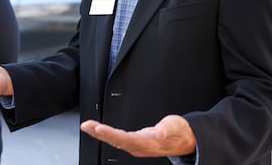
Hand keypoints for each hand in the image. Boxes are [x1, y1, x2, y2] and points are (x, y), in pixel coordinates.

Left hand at [80, 115, 195, 157]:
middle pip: (116, 141)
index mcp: (147, 143)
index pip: (125, 139)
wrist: (185, 140)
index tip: (98, 128)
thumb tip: (160, 132)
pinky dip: (107, 133)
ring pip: (115, 141)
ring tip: (87, 126)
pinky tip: (99, 130)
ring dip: (100, 134)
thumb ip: (167, 129)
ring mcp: (137, 145)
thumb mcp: (176, 126)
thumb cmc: (179, 132)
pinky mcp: (135, 141)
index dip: (110, 134)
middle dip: (100, 134)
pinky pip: (118, 138)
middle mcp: (139, 146)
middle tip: (86, 126)